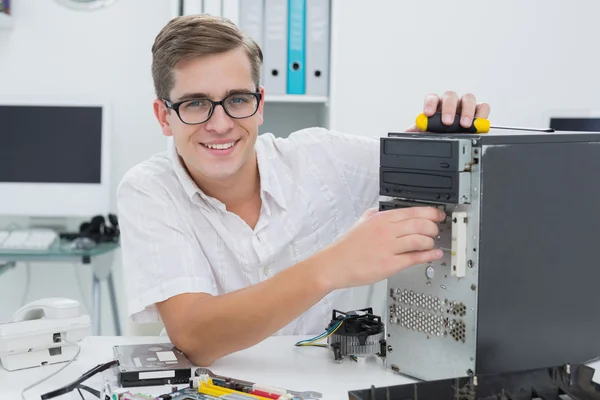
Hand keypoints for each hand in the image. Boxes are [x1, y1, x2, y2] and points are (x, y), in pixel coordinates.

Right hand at [319, 206, 445, 289]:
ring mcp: (388, 247)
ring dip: (430, 242)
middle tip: (435, 231)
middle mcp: (386, 231)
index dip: (430, 212)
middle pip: (420, 224)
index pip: (413, 211)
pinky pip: (414, 258)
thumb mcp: (359, 223)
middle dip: (433, 227)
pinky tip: (434, 255)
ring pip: (420, 240)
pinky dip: (428, 256)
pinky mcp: (390, 264)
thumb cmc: (346, 247)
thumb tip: (376, 210)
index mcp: (381, 219)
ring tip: (431, 244)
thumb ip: (371, 215)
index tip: (438, 215)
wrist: (334, 265)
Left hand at [406, 91, 490, 131]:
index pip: (432, 98)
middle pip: (450, 96)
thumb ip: (414, 133)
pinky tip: (479, 123)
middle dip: (449, 108)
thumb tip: (404, 134)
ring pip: (468, 98)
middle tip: (447, 122)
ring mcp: (465, 106)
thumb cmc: (436, 134)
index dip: (430, 104)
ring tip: (465, 125)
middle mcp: (451, 103)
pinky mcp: (479, 112)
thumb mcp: (423, 135)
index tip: (428, 114)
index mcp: (435, 105)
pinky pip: (483, 107)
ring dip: (467, 111)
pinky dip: (482, 113)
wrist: (449, 141)